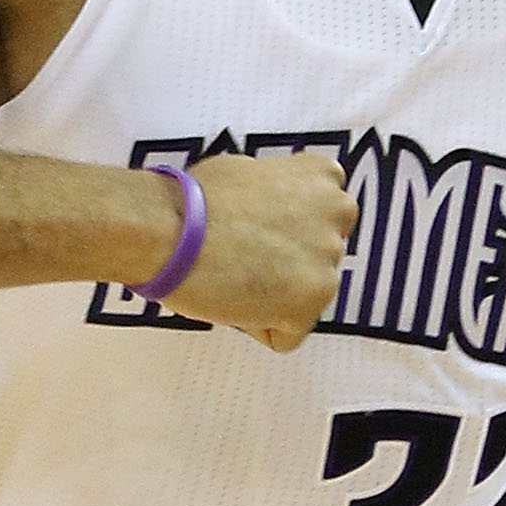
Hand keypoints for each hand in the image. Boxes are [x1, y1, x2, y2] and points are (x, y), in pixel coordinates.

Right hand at [172, 150, 357, 352]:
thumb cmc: (192, 201)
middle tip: (246, 258)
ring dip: (275, 296)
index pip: (327, 216)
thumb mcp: (247, 171)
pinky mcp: (308, 304)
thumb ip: (278, 192)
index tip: (264, 232)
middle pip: (320, 257)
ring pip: (305, 297)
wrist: (169, 231)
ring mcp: (326, 261)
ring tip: (233, 277)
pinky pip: (288, 333)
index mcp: (322, 177)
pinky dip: (261, 327)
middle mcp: (336, 214)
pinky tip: (233, 300)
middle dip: (290, 263)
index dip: (290, 229)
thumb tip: (272, 210)